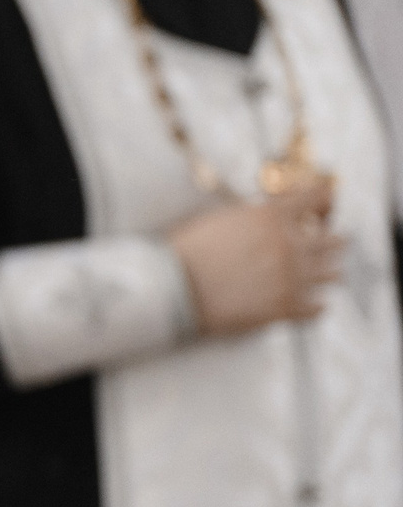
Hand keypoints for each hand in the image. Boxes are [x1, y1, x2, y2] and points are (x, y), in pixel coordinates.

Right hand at [169, 179, 345, 336]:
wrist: (172, 290)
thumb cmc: (186, 252)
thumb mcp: (220, 219)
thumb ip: (254, 216)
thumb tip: (267, 216)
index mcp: (272, 218)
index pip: (315, 197)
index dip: (323, 196)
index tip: (325, 197)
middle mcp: (290, 246)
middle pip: (335, 240)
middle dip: (331, 239)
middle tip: (326, 240)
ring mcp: (292, 279)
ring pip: (333, 275)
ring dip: (326, 272)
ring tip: (321, 273)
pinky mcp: (286, 309)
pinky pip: (317, 308)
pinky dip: (315, 305)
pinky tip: (310, 303)